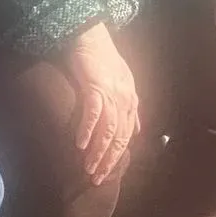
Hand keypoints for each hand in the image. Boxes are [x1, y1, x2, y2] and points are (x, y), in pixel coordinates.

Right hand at [61, 23, 139, 184]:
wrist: (90, 36)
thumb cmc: (102, 62)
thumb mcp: (121, 86)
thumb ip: (128, 110)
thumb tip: (135, 131)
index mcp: (131, 101)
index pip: (126, 136)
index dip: (117, 157)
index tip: (106, 174)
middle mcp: (126, 99)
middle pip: (119, 137)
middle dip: (108, 160)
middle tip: (96, 180)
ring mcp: (112, 93)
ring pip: (108, 129)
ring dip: (98, 151)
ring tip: (88, 168)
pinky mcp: (96, 86)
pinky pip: (94, 112)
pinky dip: (87, 129)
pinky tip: (80, 144)